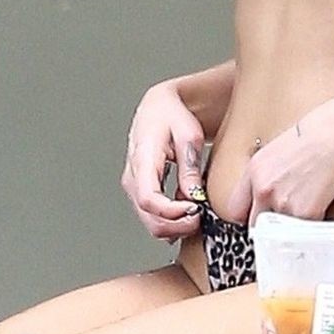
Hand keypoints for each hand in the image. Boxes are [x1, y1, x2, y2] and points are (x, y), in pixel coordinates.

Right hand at [120, 80, 206, 240]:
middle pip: (147, 216)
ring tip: (198, 215)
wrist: (158, 107)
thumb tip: (194, 196)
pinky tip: (188, 214)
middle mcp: (133, 175)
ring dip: (174, 226)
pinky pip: (152, 215)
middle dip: (176, 226)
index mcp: (142, 159)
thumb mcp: (189, 135)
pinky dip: (171, 222)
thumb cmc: (171, 116)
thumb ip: (189, 167)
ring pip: (149, 220)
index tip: (195, 210)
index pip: (148, 198)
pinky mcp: (141, 190)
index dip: (172, 212)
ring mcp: (134, 185)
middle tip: (201, 220)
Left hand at [213, 92, 333, 223]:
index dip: (246, 217)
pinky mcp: (306, 213)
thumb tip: (258, 200)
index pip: (234, 210)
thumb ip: (261, 178)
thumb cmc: (311, 141)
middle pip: (254, 226)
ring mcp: (283, 203)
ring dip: (290, 228)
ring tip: (304, 207)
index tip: (255, 219)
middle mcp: (263, 189)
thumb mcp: (273, 154)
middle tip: (282, 219)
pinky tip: (318, 205)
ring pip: (279, 232)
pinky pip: (304, 231)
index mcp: (253, 173)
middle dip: (267, 227)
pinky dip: (311, 225)